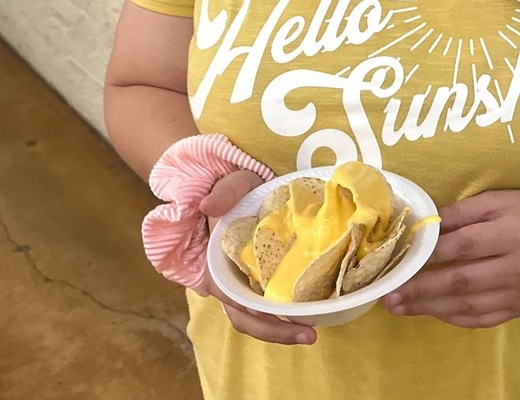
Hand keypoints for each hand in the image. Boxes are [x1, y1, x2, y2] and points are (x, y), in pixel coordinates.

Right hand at [198, 169, 317, 345]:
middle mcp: (227, 281)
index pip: (229, 295)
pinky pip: (268, 303)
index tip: (270, 315)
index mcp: (215, 264)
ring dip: (281, 328)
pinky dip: (285, 313)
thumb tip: (208, 205)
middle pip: (245, 317)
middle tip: (308, 335)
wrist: (240, 187)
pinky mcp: (259, 279)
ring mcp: (243, 283)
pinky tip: (309, 313)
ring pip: (256, 317)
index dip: (249, 309)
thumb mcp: (230, 184)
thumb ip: (223, 194)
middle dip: (274, 330)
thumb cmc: (233, 188)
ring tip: (311, 333)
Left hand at [382, 189, 519, 327]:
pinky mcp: (518, 309)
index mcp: (509, 234)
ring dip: (429, 308)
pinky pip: (481, 319)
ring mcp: (517, 294)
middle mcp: (514, 268)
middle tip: (389, 295)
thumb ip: (461, 213)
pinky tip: (431, 312)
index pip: (463, 246)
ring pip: (467, 306)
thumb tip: (426, 224)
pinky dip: (453, 317)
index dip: (430, 254)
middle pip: (461, 282)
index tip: (400, 259)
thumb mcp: (496, 200)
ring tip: (399, 307)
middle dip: (420, 290)